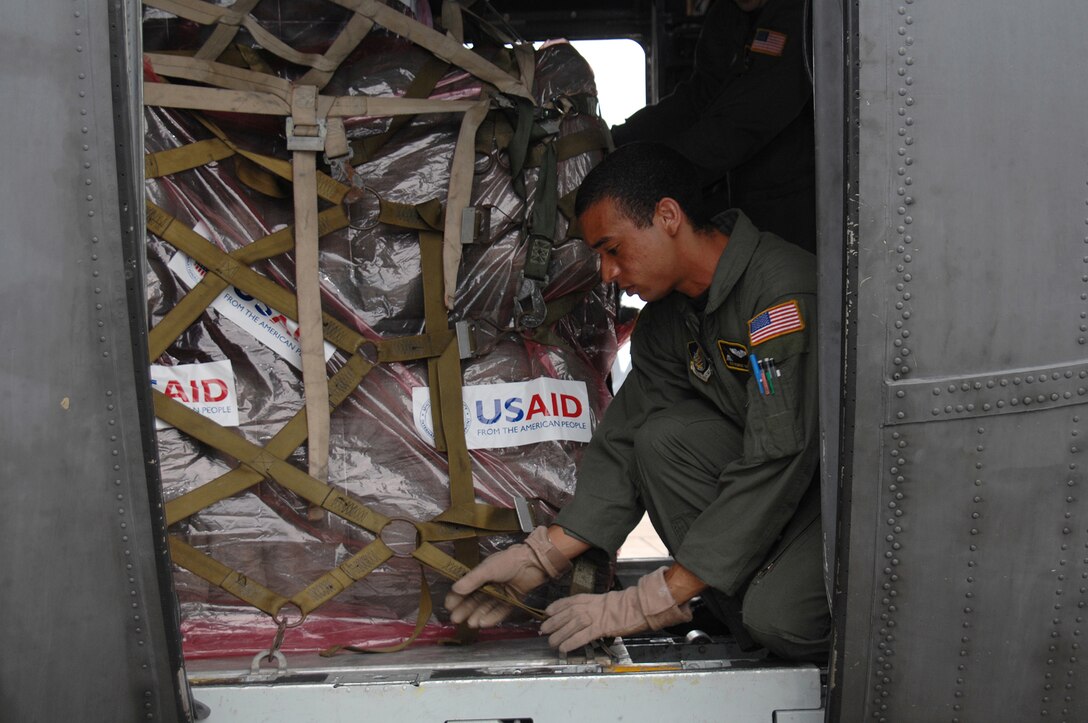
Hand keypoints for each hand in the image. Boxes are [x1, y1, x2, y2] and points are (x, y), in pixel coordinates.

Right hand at [445, 526, 570, 627]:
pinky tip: (484, 623)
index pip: (465, 588)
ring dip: (478, 615)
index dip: (456, 597)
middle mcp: (489, 585)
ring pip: (486, 607)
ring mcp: (501, 594)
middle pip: (474, 600)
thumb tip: (455, 589)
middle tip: (456, 620)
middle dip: (465, 610)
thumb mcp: (487, 569)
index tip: (449, 607)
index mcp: (481, 575)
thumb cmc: (508, 561)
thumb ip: (472, 580)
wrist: (532, 562)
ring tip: (471, 624)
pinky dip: (492, 617)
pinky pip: (500, 611)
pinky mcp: (512, 601)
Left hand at [540, 567, 691, 652]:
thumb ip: (588, 606)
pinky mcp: (599, 628)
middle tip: (543, 631)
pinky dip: (571, 643)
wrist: (634, 607)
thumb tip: (577, 616)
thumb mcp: (600, 601)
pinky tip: (564, 649)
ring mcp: (592, 617)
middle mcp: (586, 606)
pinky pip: (582, 637)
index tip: (546, 614)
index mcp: (586, 598)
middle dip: (552, 623)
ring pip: (570, 627)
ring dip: (559, 636)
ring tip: (552, 643)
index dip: (555, 609)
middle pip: (564, 615)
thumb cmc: (620, 605)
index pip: (566, 602)